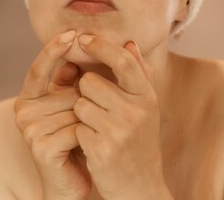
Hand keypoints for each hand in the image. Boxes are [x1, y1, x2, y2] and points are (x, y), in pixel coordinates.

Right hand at [14, 30, 91, 199]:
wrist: (71, 184)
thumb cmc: (75, 142)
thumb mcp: (72, 107)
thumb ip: (71, 81)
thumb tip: (75, 51)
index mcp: (27, 98)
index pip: (40, 67)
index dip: (54, 49)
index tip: (72, 31)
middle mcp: (23, 111)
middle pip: (67, 90)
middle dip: (86, 100)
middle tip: (89, 118)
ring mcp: (30, 130)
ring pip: (75, 109)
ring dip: (90, 119)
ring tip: (87, 134)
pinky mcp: (42, 147)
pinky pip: (77, 128)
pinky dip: (88, 134)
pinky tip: (86, 146)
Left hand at [73, 36, 167, 199]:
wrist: (139, 188)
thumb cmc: (138, 143)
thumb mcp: (145, 108)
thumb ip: (139, 75)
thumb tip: (130, 43)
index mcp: (147, 97)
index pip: (123, 61)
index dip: (101, 46)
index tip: (83, 38)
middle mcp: (136, 112)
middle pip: (90, 81)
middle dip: (86, 92)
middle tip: (98, 108)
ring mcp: (119, 132)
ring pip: (79, 103)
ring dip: (81, 114)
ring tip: (97, 128)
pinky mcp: (101, 149)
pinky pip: (76, 126)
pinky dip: (80, 134)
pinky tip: (94, 145)